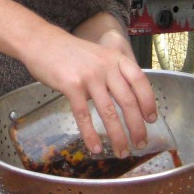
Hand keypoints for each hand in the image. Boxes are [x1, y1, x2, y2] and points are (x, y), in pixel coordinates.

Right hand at [0, 0, 156, 157]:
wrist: (42, 42)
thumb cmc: (70, 53)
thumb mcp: (99, 56)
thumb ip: (113, 73)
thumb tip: (128, 101)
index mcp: (115, 59)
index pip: (140, 81)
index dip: (148, 102)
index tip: (151, 119)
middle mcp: (106, 67)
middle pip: (128, 101)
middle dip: (137, 126)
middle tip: (141, 143)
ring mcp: (89, 76)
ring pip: (109, 112)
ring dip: (118, 135)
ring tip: (122, 151)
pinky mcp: (71, 86)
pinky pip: (84, 115)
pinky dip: (91, 134)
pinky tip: (96, 147)